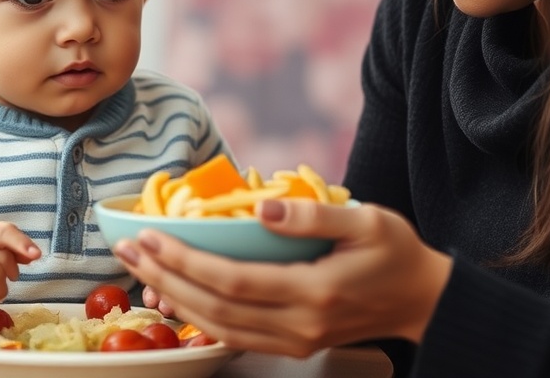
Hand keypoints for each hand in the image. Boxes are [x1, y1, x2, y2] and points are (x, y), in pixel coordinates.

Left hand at [114, 199, 450, 356]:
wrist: (421, 299)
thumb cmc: (396, 252)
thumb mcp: (367, 221)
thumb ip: (314, 215)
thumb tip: (263, 207)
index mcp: (316, 291)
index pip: (234, 280)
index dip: (185, 260)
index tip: (151, 235)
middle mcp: (300, 324)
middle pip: (215, 307)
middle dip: (165, 277)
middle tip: (128, 248)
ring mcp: (295, 340)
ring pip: (218, 327)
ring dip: (173, 297)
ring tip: (139, 268)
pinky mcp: (292, 344)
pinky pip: (234, 335)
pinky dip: (198, 316)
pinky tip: (174, 293)